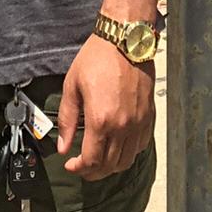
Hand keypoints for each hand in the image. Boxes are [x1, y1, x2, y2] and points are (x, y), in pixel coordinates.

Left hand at [56, 33, 155, 179]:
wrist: (125, 39)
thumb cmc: (96, 58)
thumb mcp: (72, 86)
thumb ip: (67, 120)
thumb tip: (62, 147)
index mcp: (101, 120)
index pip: (92, 161)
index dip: (79, 169)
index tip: (70, 165)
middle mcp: (122, 127)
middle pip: (110, 166)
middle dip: (93, 171)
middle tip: (82, 166)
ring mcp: (139, 123)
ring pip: (127, 160)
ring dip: (111, 166)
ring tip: (99, 159)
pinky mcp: (149, 116)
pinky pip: (140, 146)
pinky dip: (128, 153)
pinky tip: (117, 146)